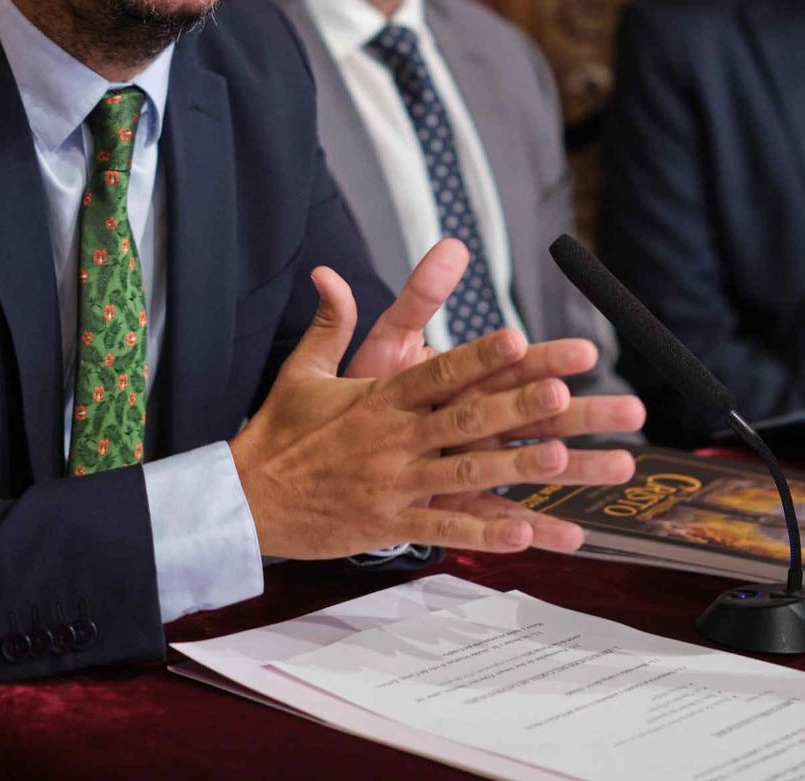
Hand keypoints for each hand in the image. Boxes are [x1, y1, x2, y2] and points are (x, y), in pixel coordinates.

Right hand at [229, 263, 634, 559]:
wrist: (243, 498)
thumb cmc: (279, 432)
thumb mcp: (303, 370)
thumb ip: (331, 322)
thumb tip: (328, 272)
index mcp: (379, 398)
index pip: (437, 371)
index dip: (478, 356)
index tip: (518, 339)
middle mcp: (392, 438)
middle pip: (463, 419)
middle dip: (515, 406)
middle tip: (561, 392)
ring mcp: (393, 483)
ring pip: (464, 474)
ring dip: (514, 468)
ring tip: (559, 458)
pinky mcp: (388, 524)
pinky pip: (443, 527)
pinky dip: (481, 532)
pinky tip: (522, 531)